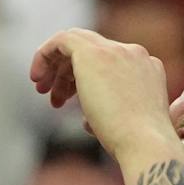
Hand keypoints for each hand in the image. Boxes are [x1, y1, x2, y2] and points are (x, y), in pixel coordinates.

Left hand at [29, 29, 180, 165]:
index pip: (109, 61)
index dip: (83, 79)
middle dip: (68, 72)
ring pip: (77, 44)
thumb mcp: (125, 124)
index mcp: (147, 68)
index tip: (68, 100)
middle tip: (52, 97)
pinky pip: (62, 39)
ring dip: (56, 68)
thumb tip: (88, 121)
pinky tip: (36, 77)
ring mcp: (116, 50)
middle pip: (93, 50)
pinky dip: (45, 54)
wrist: (145, 141)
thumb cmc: (135, 145)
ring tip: (43, 91)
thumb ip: (108, 113)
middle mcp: (134, 54)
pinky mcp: (93, 53)